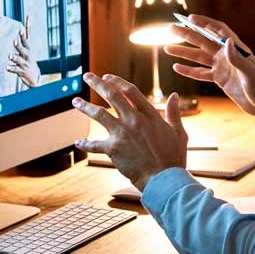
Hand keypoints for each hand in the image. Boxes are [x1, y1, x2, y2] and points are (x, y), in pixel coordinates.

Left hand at [7, 15, 39, 86]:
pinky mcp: (21, 71)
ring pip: (19, 60)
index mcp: (28, 48)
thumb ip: (26, 33)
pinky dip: (11, 68)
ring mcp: (24, 63)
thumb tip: (27, 17)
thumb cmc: (28, 57)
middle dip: (19, 46)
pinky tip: (7, 67)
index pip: (26, 40)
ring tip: (9, 55)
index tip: (20, 30)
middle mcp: (27, 55)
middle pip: (23, 49)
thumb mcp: (28, 46)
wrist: (33, 75)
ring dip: (14, 57)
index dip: (23, 35)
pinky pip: (15, 70)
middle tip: (15, 42)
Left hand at [72, 73, 187, 191]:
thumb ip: (174, 113)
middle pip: (112, 96)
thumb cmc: (173, 158)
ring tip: (75, 101)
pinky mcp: (113, 149)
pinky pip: (94, 145)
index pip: (130, 91)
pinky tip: (77, 142)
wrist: (164, 179)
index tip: (107, 77)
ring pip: (98, 114)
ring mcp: (122, 133)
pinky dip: (85, 144)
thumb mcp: (178, 132)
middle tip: (87, 76)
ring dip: (85, 106)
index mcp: (150, 115)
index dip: (117, 81)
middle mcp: (134, 120)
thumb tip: (174, 96)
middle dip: (97, 84)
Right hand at [164, 14, 254, 125]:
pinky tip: (177, 68)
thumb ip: (238, 59)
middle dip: (187, 34)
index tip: (189, 18)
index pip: (218, 30)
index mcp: (236, 49)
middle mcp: (227, 56)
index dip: (204, 23)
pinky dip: (189, 71)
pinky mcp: (221, 80)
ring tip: (167, 48)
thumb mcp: (251, 74)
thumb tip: (226, 42)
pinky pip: (201, 73)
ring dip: (184, 52)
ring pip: (199, 57)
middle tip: (170, 28)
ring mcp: (223, 67)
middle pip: (203, 41)